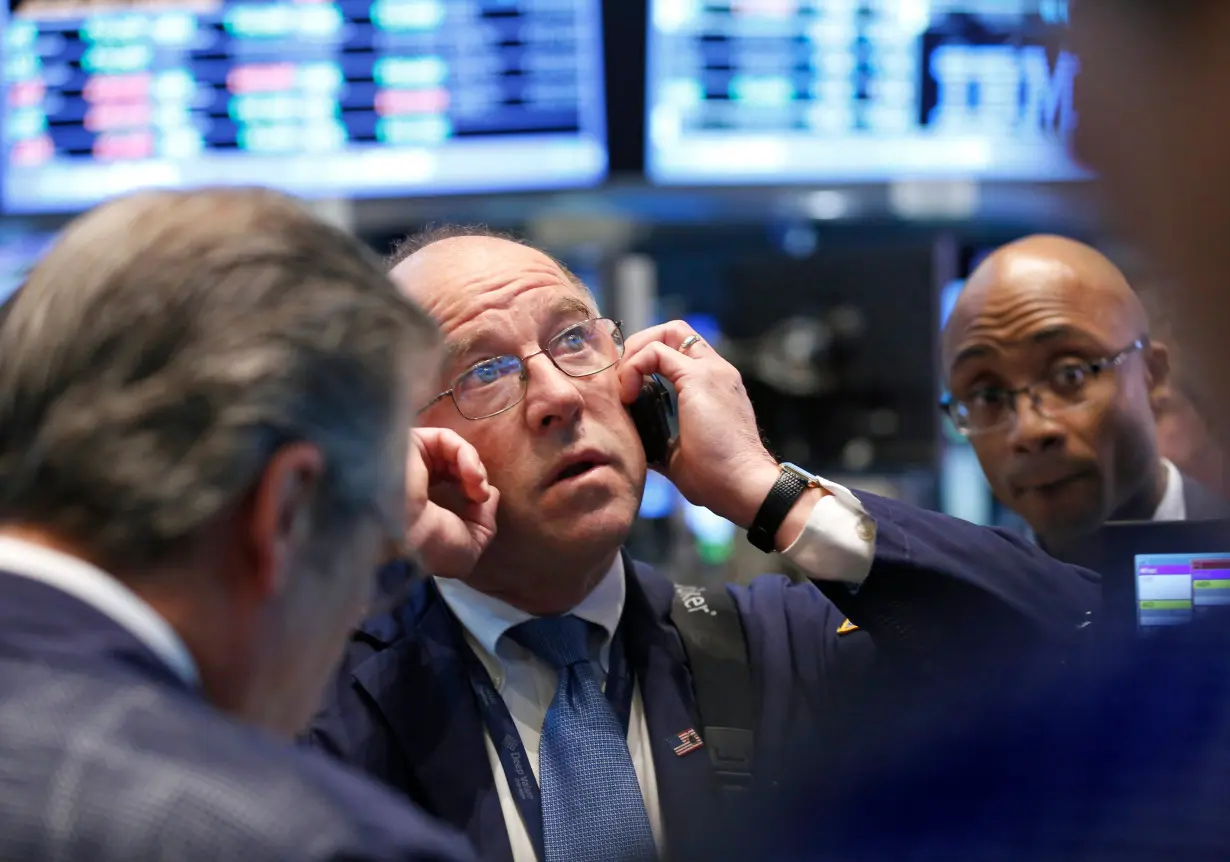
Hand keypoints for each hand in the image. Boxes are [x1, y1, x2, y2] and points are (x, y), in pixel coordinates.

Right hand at [405, 427, 498, 579]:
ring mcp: (409, 459)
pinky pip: (446, 438)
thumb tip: (491, 493)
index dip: (474, 492)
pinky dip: (467, 454)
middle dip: (476, 479)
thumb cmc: (429, 548)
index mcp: (419, 505)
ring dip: (475, 468)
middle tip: (481, 496)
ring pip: (452, 450)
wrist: (400, 535)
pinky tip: (471, 475)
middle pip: (454, 465)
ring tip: (478, 487)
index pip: (451, 485)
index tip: (481, 506)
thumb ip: (485, 524)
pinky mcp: (408, 442)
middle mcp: (412, 480)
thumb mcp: (467, 548)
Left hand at [618, 321, 782, 528]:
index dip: (648, 360)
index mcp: (715, 386)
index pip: (680, 350)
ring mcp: (711, 371)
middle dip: (640, 346)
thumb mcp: (679, 452)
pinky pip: (655, 353)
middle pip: (674, 332)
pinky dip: (633, 368)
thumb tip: (637, 441)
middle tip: (621, 379)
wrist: (743, 487)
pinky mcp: (699, 378)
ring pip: (667, 333)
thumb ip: (661, 437)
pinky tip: (628, 396)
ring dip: (636, 352)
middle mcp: (717, 371)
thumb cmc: (717, 479)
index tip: (628, 390)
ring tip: (623, 385)